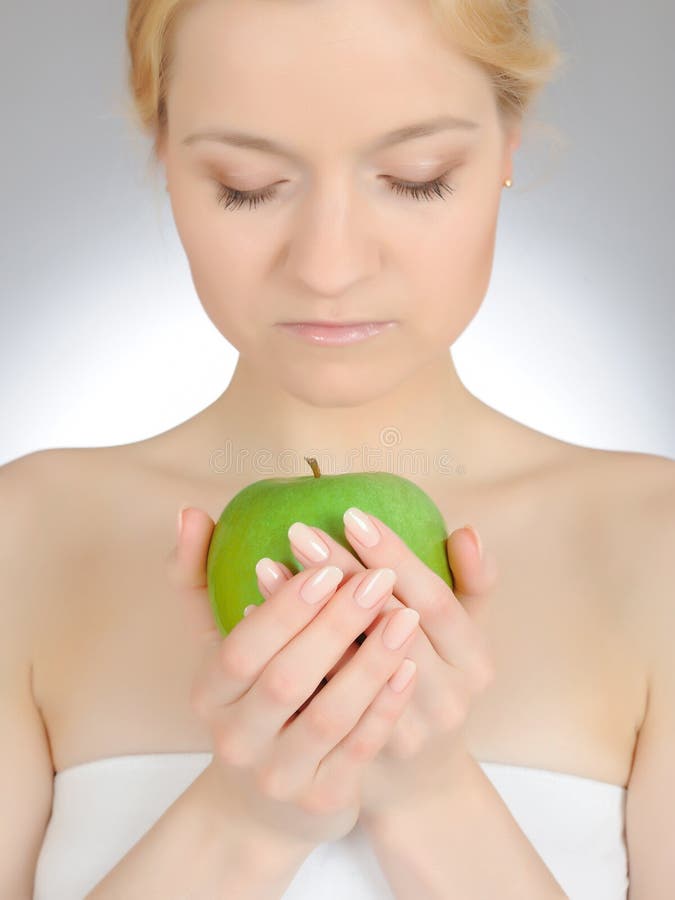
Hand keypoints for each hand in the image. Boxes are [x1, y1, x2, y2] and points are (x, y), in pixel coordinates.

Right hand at [166, 505, 421, 846]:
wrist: (264, 804)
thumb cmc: (248, 703)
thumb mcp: (218, 649)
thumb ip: (200, 580)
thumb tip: (190, 512)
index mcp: (209, 695)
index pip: (241, 651)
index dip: (284, 609)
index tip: (326, 566)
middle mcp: (237, 741)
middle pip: (287, 680)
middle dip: (335, 626)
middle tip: (378, 579)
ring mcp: (280, 776)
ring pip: (329, 716)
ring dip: (371, 663)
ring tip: (406, 616)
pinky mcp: (322, 799)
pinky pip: (359, 750)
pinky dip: (385, 707)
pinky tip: (411, 668)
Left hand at [254, 507, 498, 816]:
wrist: (418, 785)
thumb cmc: (438, 685)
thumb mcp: (464, 637)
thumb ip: (473, 584)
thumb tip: (468, 531)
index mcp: (474, 662)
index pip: (435, 600)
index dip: (396, 556)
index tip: (353, 515)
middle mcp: (446, 701)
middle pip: (389, 629)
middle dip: (343, 575)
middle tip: (299, 530)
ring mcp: (402, 738)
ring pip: (347, 669)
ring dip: (304, 617)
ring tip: (265, 565)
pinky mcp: (357, 762)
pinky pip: (315, 704)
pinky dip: (283, 659)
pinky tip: (251, 618)